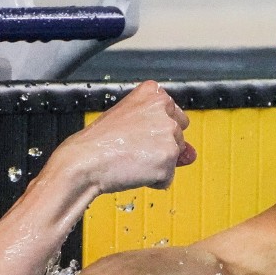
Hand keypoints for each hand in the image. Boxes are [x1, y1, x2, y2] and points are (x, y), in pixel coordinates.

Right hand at [55, 80, 196, 193]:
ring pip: (174, 159)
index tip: (137, 134)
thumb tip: (192, 154)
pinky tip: (133, 171)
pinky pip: (168, 178)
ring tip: (130, 159)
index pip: (175, 116)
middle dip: (160, 148)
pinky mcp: (168, 159)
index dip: (156, 131)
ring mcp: (168, 135)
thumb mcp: (129, 122)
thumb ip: (163, 131)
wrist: (83, 161)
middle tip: (132, 149)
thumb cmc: (99, 142)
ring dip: (156, 165)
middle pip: (178, 138)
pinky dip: (154, 181)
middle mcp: (165, 110)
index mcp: (154, 93)